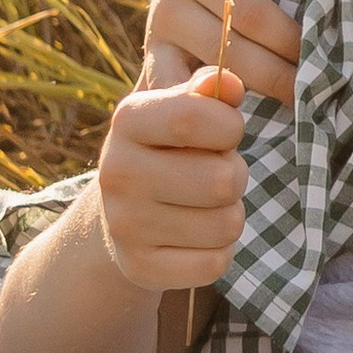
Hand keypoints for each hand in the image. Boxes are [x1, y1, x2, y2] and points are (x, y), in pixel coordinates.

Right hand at [94, 63, 248, 292]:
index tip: (227, 132)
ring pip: (226, 225)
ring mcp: (125, 225)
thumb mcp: (182, 111)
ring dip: (230, 215)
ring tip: (206, 206)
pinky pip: (215, 263)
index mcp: (127, 120)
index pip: (193, 116)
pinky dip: (218, 252)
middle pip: (222, 179)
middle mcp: (117, 172)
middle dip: (235, 176)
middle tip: (217, 175)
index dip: (229, 126)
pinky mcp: (140, 268)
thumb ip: (208, 93)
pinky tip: (197, 238)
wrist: (121, 214)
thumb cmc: (170, 150)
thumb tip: (230, 84)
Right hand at [143, 0, 333, 105]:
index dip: (289, 39)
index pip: (251, 14)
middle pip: (229, 55)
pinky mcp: (153, 69)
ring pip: (200, 86)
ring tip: (285, 118)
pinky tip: (236, 139)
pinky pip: (174, 105)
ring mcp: (157, 43)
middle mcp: (171, 7)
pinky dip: (203, 122)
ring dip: (243, 107)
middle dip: (277, 78)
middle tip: (317, 96)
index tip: (324, 56)